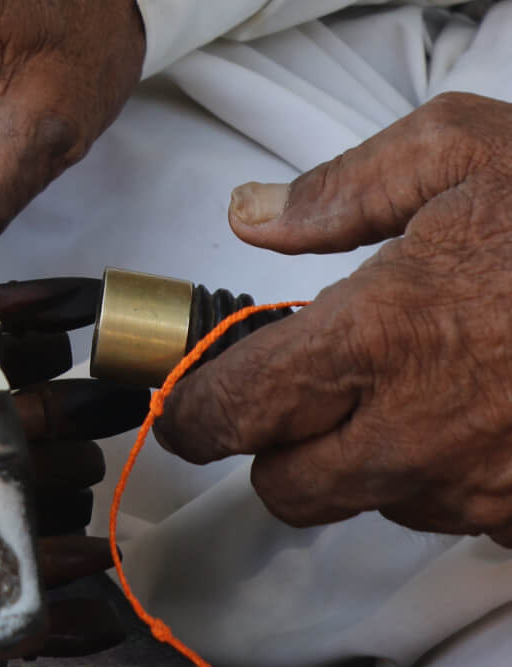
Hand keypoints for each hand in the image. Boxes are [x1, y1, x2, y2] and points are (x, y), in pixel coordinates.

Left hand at [157, 92, 511, 543]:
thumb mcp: (455, 149)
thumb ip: (334, 189)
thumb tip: (247, 215)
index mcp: (374, 336)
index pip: (234, 413)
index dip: (191, 413)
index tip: (184, 401)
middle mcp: (419, 431)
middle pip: (287, 489)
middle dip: (272, 446)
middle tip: (292, 390)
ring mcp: (489, 485)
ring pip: (377, 504)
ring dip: (365, 457)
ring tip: (408, 381)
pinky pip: (466, 517)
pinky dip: (449, 475)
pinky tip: (479, 409)